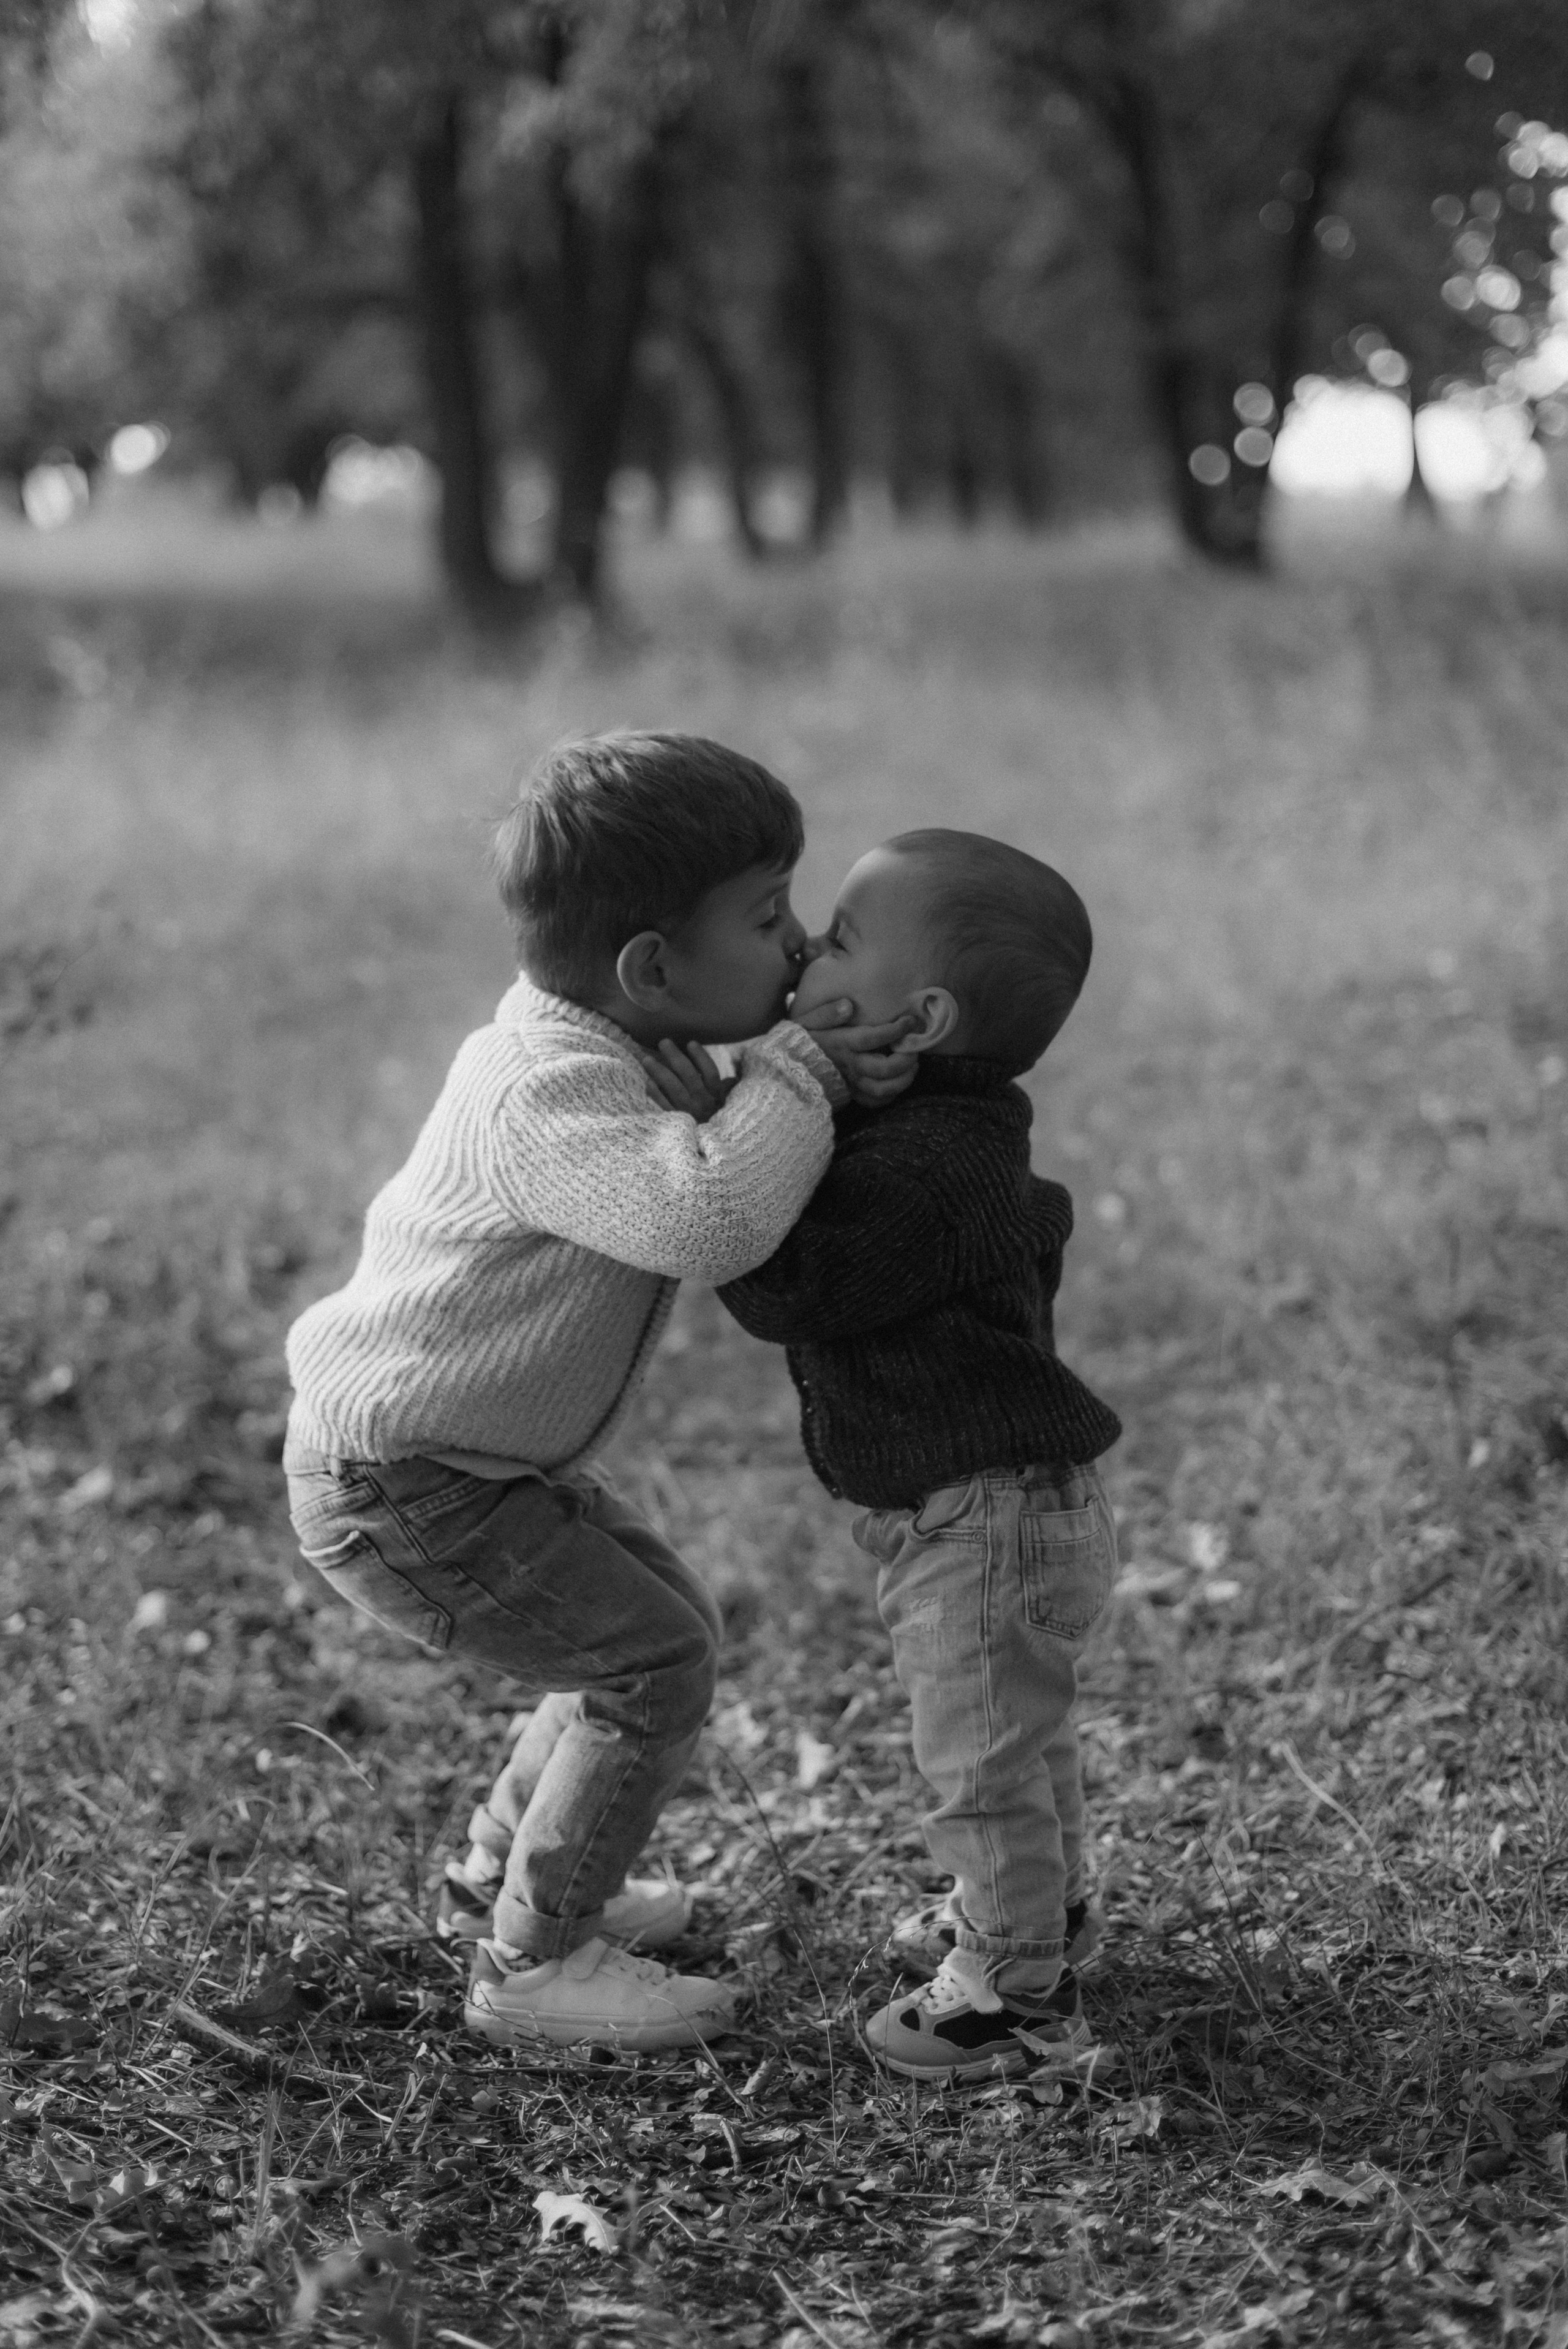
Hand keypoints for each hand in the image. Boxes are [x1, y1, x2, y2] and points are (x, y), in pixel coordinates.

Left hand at [635, 1038, 737, 1124]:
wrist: (708, 1150)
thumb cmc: (717, 1119)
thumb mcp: (726, 1103)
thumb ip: (728, 1087)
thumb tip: (735, 1071)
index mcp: (716, 1096)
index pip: (711, 1073)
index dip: (701, 1057)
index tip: (691, 1043)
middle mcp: (702, 1102)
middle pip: (689, 1076)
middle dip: (675, 1057)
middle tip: (663, 1042)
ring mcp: (688, 1112)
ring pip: (673, 1088)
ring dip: (659, 1071)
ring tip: (647, 1059)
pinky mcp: (675, 1120)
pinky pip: (663, 1105)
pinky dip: (655, 1093)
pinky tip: (648, 1081)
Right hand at [792, 998, 920, 1106]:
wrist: (785, 1069)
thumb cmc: (799, 1041)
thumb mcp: (806, 1021)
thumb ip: (827, 1012)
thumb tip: (848, 1005)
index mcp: (841, 1044)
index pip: (873, 1037)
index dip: (896, 1030)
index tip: (910, 1022)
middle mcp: (849, 1065)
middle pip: (885, 1068)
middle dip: (906, 1058)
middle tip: (914, 1047)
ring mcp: (851, 1083)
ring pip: (884, 1089)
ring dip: (904, 1079)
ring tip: (912, 1066)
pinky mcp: (851, 1095)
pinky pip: (875, 1101)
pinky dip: (891, 1095)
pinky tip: (897, 1082)